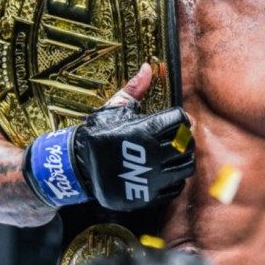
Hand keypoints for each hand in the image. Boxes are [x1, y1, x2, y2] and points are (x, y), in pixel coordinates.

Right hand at [22, 64, 195, 210]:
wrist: (76, 168)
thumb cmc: (97, 135)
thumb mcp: (113, 109)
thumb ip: (134, 89)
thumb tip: (148, 68)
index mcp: (145, 130)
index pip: (181, 120)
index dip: (179, 118)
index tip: (173, 120)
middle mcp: (152, 155)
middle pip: (188, 144)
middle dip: (184, 138)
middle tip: (174, 137)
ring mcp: (151, 178)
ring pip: (186, 167)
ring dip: (182, 159)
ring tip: (171, 154)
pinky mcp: (148, 196)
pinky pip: (176, 187)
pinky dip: (174, 179)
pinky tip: (163, 170)